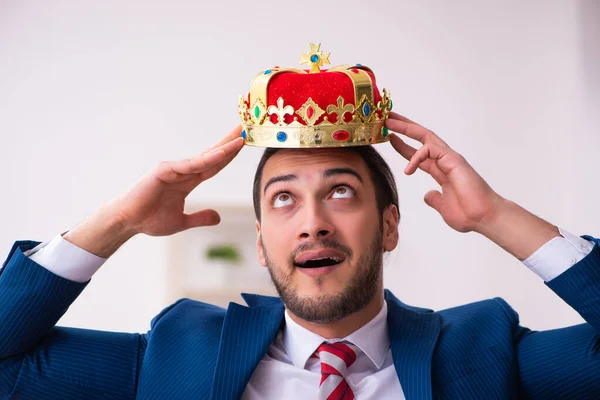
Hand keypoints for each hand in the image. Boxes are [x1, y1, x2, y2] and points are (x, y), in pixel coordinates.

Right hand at [113, 126, 243, 235]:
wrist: (129, 222)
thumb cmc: (150, 220)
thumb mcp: (182, 221)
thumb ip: (200, 218)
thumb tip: (218, 217)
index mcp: (188, 181)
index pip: (214, 166)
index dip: (228, 156)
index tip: (242, 144)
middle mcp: (183, 171)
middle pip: (212, 155)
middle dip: (229, 143)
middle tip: (246, 130)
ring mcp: (174, 169)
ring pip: (204, 157)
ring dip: (223, 148)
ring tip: (240, 139)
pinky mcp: (164, 170)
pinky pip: (190, 165)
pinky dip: (206, 159)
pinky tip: (221, 153)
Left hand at [386, 113, 503, 232]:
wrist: (484, 218)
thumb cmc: (470, 213)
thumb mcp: (443, 206)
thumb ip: (435, 199)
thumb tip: (428, 195)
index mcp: (442, 171)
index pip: (420, 153)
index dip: (404, 146)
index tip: (391, 139)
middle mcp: (446, 161)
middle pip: (422, 137)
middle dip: (404, 127)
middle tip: (387, 118)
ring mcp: (450, 159)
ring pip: (426, 136)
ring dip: (407, 128)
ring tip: (390, 123)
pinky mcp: (454, 160)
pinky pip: (430, 150)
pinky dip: (417, 156)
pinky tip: (408, 169)